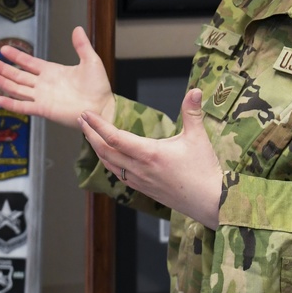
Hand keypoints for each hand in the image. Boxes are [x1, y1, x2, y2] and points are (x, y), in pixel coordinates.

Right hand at [0, 25, 114, 128]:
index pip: (29, 62)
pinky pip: (24, 106)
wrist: (102, 106)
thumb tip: (77, 28)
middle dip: (3, 68)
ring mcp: (42, 97)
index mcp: (52, 72)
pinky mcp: (44, 109)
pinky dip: (11, 103)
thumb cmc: (98, 87)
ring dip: (3, 83)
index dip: (16, 56)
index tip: (3, 49)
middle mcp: (44, 84)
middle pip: (18, 75)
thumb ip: (81, 46)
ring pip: (17, 89)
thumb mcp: (90, 61)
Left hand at [78, 88, 222, 228]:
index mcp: (149, 154)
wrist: (210, 202)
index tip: (86, 114)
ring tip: (90, 135)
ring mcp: (140, 181)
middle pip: (105, 151)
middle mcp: (140, 169)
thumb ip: (192, 112)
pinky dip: (108, 162)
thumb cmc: (204, 170)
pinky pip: (118, 175)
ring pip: (109, 164)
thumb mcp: (198, 138)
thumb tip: (196, 90)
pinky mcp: (143, 189)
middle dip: (90, 134)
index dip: (98, 125)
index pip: (115, 137)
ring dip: (97, 148)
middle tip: (81, 119)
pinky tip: (108, 156)